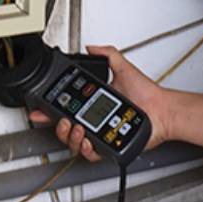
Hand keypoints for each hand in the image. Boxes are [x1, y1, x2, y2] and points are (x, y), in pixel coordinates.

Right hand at [29, 45, 171, 161]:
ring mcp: (101, 134)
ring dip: (71, 137)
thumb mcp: (124, 68)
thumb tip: (92, 47)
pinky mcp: (109, 148)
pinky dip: (85, 149)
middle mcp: (95, 120)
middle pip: (65, 128)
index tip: (39, 108)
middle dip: (58, 126)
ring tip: (78, 128)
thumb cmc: (148, 94)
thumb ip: (108, 55)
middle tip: (64, 120)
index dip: (50, 109)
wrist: (163, 112)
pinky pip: (90, 154)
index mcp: (95, 102)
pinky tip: (87, 140)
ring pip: (74, 142)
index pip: (67, 106)